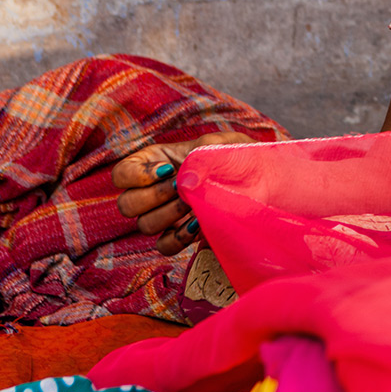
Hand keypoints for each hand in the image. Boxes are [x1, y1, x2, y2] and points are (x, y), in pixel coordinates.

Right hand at [111, 132, 256, 254]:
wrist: (268, 181)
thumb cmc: (243, 156)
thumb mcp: (223, 145)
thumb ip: (200, 156)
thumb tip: (182, 180)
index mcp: (158, 161)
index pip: (122, 174)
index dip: (134, 175)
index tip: (165, 171)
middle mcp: (157, 188)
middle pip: (126, 204)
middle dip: (153, 197)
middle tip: (180, 189)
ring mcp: (168, 214)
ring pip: (144, 225)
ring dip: (168, 215)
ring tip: (193, 203)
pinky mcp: (183, 235)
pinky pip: (163, 246)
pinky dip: (177, 238)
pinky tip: (197, 224)